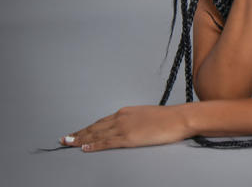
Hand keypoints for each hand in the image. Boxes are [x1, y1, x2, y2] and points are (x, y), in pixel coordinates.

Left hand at [59, 105, 189, 151]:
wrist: (178, 118)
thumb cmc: (167, 118)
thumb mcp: (147, 116)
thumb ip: (135, 121)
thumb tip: (131, 128)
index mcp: (126, 112)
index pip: (101, 121)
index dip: (88, 128)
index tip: (77, 132)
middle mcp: (121, 118)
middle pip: (95, 127)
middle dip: (79, 133)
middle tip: (64, 138)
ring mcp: (124, 127)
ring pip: (96, 135)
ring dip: (80, 139)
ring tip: (68, 143)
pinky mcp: (128, 138)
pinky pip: (106, 143)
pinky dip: (93, 145)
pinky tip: (84, 148)